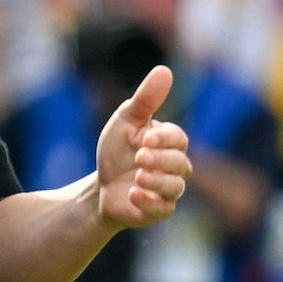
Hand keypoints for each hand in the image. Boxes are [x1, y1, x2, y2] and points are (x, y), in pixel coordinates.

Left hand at [94, 65, 192, 229]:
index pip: (179, 139)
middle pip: (181, 164)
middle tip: (140, 157)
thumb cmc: (118, 150)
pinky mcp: (158, 211)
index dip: (165, 139)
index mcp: (169, 143)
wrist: (101, 187)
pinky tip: (133, 194)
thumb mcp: (126, 121)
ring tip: (138, 176)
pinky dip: (149, 202)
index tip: (145, 138)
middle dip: (161, 160)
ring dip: (157, 181)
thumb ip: (146, 99)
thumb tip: (164, 70)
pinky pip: (163, 210)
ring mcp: (168, 191)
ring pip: (175, 188)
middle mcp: (174, 168)